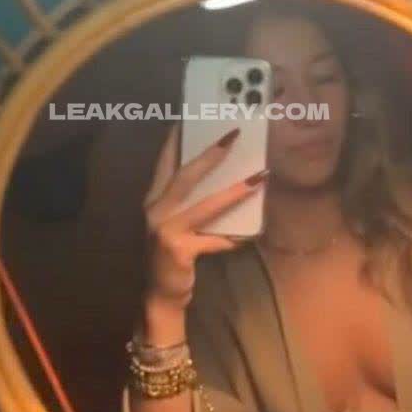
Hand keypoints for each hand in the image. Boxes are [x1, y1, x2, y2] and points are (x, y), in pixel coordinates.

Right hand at [142, 125, 266, 324]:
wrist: (159, 296)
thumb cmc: (170, 255)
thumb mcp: (173, 224)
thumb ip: (189, 203)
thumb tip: (223, 179)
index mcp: (154, 200)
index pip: (165, 162)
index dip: (176, 139)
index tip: (190, 116)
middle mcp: (155, 211)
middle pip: (184, 176)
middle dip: (210, 155)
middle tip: (233, 135)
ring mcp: (165, 231)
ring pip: (204, 206)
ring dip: (233, 192)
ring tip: (258, 178)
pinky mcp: (179, 250)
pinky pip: (215, 240)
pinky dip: (235, 237)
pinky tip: (252, 234)